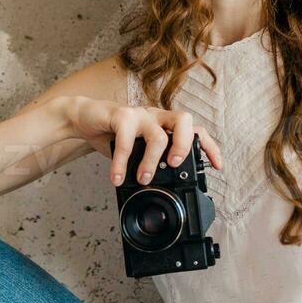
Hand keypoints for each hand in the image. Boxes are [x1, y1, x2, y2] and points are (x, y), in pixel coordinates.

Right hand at [62, 97, 222, 185]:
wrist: (84, 118)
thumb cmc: (115, 134)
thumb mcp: (138, 149)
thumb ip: (151, 161)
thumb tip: (162, 187)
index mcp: (165, 124)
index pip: (196, 130)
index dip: (210, 146)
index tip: (217, 166)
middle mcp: (157, 116)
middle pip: (185, 121)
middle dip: (185, 145)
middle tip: (175, 165)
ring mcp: (140, 114)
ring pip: (158, 135)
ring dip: (152, 162)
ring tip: (144, 179)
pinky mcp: (120, 115)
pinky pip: (126, 140)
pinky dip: (122, 163)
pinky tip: (117, 177)